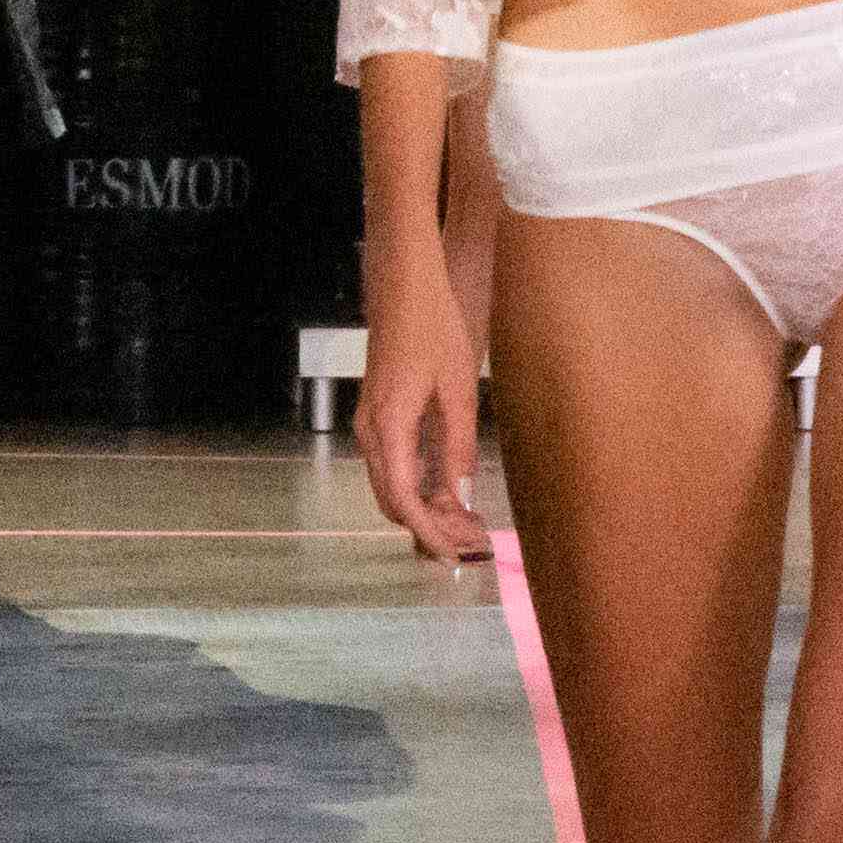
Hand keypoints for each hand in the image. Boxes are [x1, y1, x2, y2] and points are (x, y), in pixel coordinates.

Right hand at [355, 257, 492, 561]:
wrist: (404, 288)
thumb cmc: (433, 329)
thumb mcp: (457, 390)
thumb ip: (457, 447)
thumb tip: (460, 497)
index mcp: (388, 427)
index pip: (405, 502)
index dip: (431, 534)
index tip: (457, 554)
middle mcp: (371, 433)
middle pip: (394, 503)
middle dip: (431, 529)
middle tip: (472, 541)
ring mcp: (370, 426)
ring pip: (393, 488)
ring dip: (426, 510)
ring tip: (467, 521)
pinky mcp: (378, 418)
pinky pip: (394, 467)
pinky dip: (419, 487)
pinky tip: (449, 491)